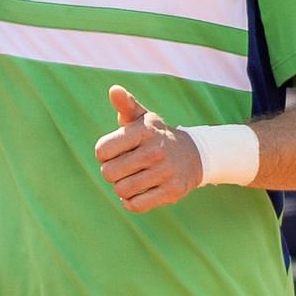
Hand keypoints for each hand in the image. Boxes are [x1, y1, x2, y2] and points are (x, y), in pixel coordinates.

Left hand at [94, 85, 202, 211]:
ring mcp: (165, 172)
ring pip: (122, 191)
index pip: (102, 150)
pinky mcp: (172, 192)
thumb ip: (125, 104)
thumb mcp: (142, 118)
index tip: (114, 151)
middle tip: (123, 167)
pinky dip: (131, 202)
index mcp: (144, 131)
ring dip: (121, 188)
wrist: (193, 155)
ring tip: (131, 179)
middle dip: (111, 172)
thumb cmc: (156, 136)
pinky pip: (137, 205)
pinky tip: (137, 193)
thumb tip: (114, 90)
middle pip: (109, 173)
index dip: (103, 154)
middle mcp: (155, 151)